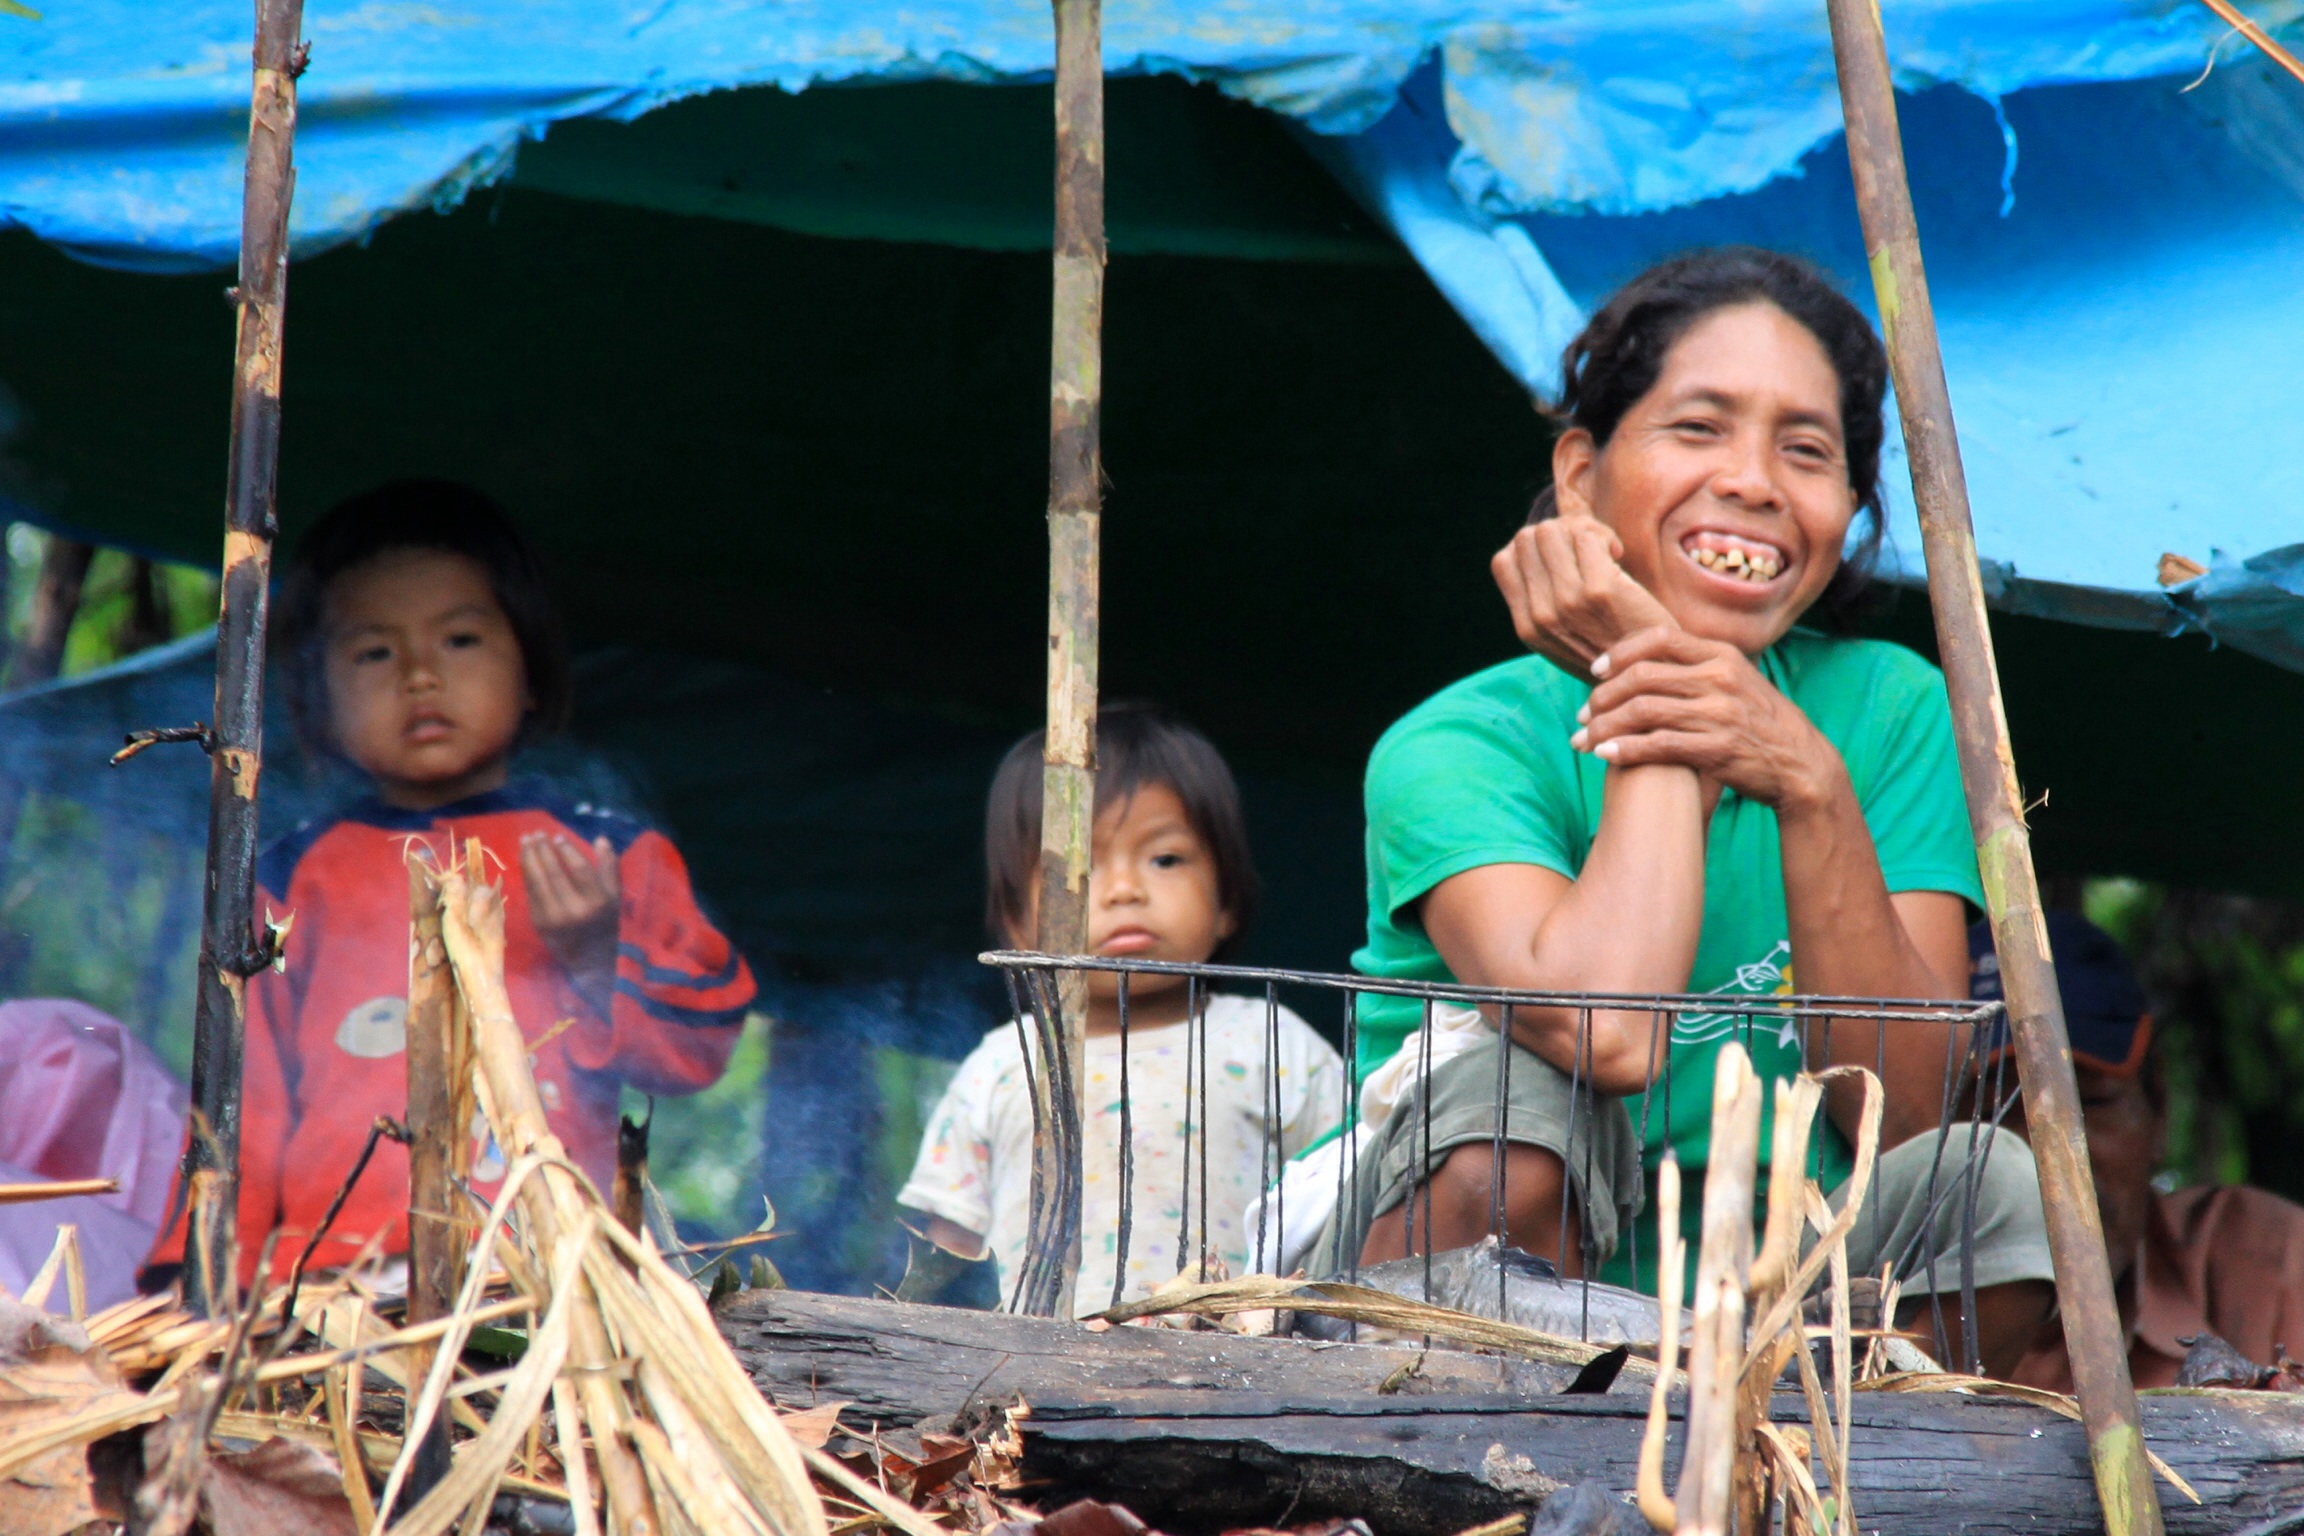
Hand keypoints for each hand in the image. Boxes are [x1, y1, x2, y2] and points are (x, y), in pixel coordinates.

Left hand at [522, 832, 620, 982]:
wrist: (590, 961)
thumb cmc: (605, 924)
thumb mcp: (614, 897)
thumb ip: (610, 867)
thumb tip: (600, 839)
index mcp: (597, 902)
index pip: (579, 869)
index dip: (566, 850)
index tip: (556, 836)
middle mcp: (574, 911)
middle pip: (554, 874)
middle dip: (543, 851)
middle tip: (536, 833)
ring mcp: (553, 919)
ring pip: (537, 882)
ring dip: (529, 859)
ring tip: (526, 841)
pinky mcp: (538, 924)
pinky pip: (531, 894)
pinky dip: (526, 875)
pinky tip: (525, 860)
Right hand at [1491, 515, 1676, 675]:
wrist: (1653, 676)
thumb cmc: (1613, 650)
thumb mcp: (1563, 636)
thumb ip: (1542, 601)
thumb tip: (1537, 543)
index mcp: (1527, 626)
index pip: (1504, 560)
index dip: (1533, 548)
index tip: (1562, 559)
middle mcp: (1541, 615)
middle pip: (1528, 539)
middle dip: (1558, 533)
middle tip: (1586, 550)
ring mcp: (1568, 602)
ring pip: (1553, 531)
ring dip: (1581, 531)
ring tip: (1602, 551)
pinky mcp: (1599, 591)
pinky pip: (1587, 537)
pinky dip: (1603, 535)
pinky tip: (1617, 554)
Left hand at [1570, 628, 1842, 812]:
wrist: (1800, 765)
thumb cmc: (1759, 723)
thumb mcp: (1736, 681)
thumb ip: (1697, 667)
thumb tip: (1644, 658)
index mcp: (1721, 654)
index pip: (1658, 637)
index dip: (1619, 652)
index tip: (1595, 670)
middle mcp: (1719, 678)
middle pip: (1641, 676)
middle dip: (1602, 696)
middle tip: (1583, 714)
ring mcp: (1718, 713)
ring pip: (1642, 711)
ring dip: (1604, 726)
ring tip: (1584, 740)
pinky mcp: (1715, 748)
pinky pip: (1656, 745)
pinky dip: (1624, 750)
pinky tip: (1605, 755)